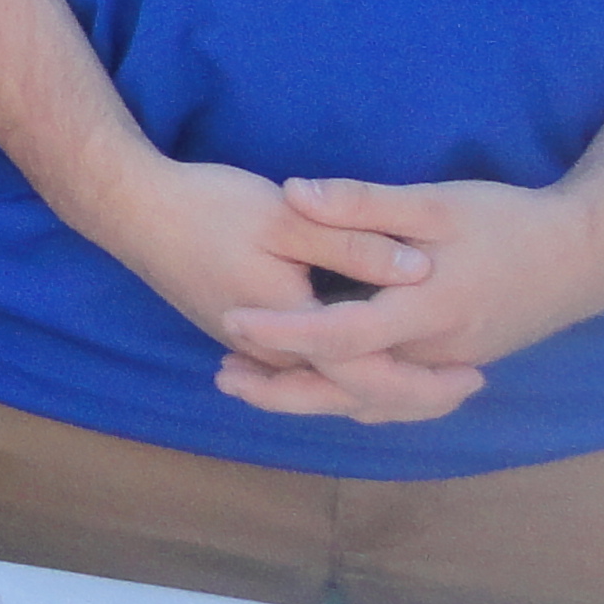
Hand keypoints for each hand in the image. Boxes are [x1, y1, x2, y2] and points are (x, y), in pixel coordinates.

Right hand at [80, 154, 436, 413]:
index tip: (475, 373)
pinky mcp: (244, 330)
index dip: (425, 380)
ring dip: (380, 388)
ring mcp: (254, 348)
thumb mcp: (286, 216)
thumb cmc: (205, 208)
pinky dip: (345, 373)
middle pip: (353, 393)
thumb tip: (421, 268)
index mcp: (293, 328)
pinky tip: (366, 358)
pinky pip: (308, 370)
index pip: (370, 375)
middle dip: (413, 395)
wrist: (128, 208)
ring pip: (328, 385)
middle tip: (467, 385)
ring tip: (430, 381)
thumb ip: (353, 242)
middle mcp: (274, 353)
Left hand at [211, 175, 603, 424]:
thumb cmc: (510, 222)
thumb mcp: (435, 203)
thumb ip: (363, 203)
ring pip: (373, 401)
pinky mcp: (455, 363)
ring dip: (312, 396)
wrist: (587, 256)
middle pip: (350, 389)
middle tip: (223, 377)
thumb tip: (292, 192)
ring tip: (252, 383)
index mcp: (427, 310)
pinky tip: (318, 381)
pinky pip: (395, 395)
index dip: (284, 333)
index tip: (232, 321)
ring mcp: (448, 365)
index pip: (343, 335)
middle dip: (284, 390)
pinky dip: (352, 395)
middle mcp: (436, 352)